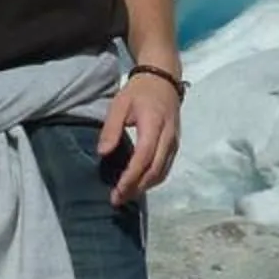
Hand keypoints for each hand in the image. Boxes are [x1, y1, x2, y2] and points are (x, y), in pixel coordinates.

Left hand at [98, 71, 182, 203]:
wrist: (163, 78)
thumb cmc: (139, 91)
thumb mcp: (120, 104)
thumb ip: (111, 128)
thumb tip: (103, 153)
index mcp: (154, 125)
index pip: (144, 158)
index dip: (131, 177)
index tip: (116, 191)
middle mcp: (168, 137)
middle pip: (155, 170)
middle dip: (136, 188)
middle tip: (117, 199)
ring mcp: (174, 142)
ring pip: (162, 172)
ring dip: (145, 187)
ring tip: (125, 195)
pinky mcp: (175, 144)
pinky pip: (166, 167)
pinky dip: (152, 179)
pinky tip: (138, 183)